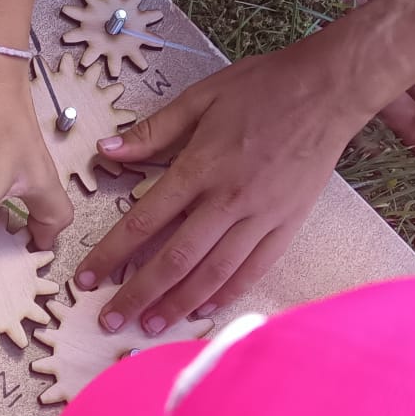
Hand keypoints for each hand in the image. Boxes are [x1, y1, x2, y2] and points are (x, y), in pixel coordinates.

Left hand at [82, 42, 364, 330]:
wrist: (328, 90)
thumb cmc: (262, 87)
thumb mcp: (200, 97)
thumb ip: (153, 130)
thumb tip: (107, 150)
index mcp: (200, 167)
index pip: (144, 220)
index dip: (111, 253)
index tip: (86, 278)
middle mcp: (228, 199)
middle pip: (175, 258)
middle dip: (138, 293)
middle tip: (109, 320)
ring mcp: (260, 217)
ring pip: (212, 273)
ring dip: (178, 304)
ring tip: (150, 328)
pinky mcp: (287, 226)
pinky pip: (252, 269)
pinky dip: (226, 294)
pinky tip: (203, 311)